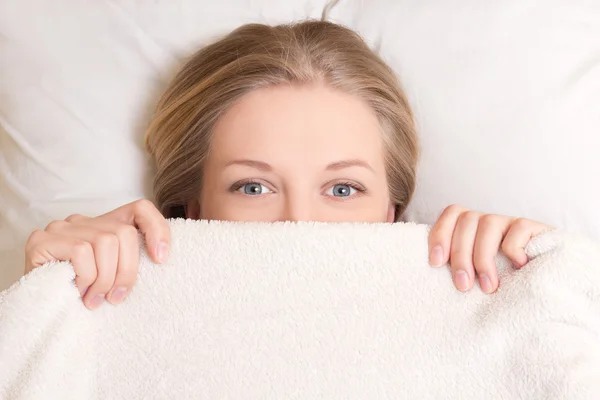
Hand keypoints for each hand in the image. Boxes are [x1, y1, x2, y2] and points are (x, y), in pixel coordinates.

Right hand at [25, 199, 169, 308]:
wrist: (36, 308)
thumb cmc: (79, 294)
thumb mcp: (112, 277)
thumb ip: (128, 262)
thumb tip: (160, 259)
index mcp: (105, 226)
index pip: (140, 209)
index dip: (157, 229)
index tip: (161, 259)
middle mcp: (84, 221)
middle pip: (125, 233)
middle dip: (126, 271)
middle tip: (115, 297)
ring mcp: (62, 227)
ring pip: (106, 242)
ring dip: (104, 279)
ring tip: (94, 298)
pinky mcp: (42, 239)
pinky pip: (81, 252)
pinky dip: (85, 277)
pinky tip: (76, 290)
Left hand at [428, 205, 552, 293]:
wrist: (549, 282)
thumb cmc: (503, 282)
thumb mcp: (475, 274)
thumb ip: (458, 268)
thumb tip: (430, 273)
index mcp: (471, 226)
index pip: (451, 214)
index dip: (440, 234)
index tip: (436, 263)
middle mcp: (488, 220)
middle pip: (466, 221)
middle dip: (461, 256)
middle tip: (463, 286)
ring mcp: (511, 221)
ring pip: (488, 224)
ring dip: (483, 258)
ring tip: (488, 287)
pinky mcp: (535, 227)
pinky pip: (518, 229)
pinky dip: (514, 250)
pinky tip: (519, 269)